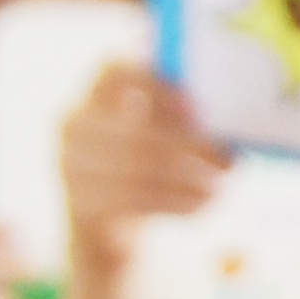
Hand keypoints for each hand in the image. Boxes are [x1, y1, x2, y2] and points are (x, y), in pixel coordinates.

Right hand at [60, 65, 231, 272]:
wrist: (109, 227)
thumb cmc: (145, 170)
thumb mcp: (159, 137)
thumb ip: (178, 120)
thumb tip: (222, 125)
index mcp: (95, 95)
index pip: (112, 71)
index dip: (153, 84)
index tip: (194, 108)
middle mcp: (75, 125)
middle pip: (134, 128)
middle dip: (189, 147)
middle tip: (229, 161)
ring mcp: (70, 165)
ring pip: (136, 168)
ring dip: (187, 179)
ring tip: (219, 187)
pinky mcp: (80, 203)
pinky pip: (133, 200)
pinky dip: (175, 201)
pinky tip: (200, 203)